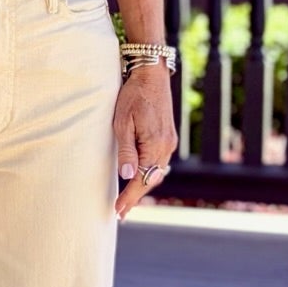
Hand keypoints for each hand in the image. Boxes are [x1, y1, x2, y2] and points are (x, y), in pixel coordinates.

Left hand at [113, 63, 177, 219]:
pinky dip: (149, 174)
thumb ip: (126, 150)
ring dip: (143, 186)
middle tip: (121, 212)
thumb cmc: (133, 96)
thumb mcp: (123, 122)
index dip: (129, 197)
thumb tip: (126, 176)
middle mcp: (166, 147)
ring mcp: (169, 142)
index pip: (141, 180)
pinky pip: (159, 162)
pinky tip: (140, 178)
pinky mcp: (168, 137)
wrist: (152, 74)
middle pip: (151, 180)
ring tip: (128, 199)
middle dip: (136, 196)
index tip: (118, 211)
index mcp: (155, 145)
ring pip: (156, 172)